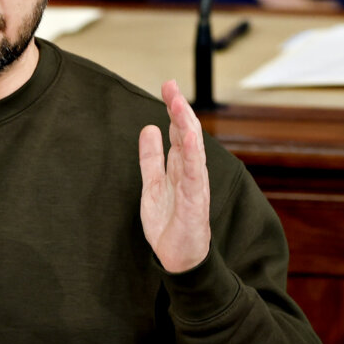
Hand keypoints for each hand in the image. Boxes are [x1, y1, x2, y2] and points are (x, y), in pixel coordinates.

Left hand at [138, 80, 211, 272]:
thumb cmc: (169, 224)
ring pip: (193, 150)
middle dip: (179, 109)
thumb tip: (149, 129)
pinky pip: (195, 174)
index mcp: (181, 168)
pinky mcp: (195, 202)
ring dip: (186, 125)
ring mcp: (195, 186)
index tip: (167, 87)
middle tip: (170, 85)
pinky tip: (190, 137)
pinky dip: (194, 154)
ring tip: (178, 104)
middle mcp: (191, 172)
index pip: (179, 132)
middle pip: (187, 135)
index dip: (173, 110)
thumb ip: (151, 158)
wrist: (178, 259)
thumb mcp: (153, 184)